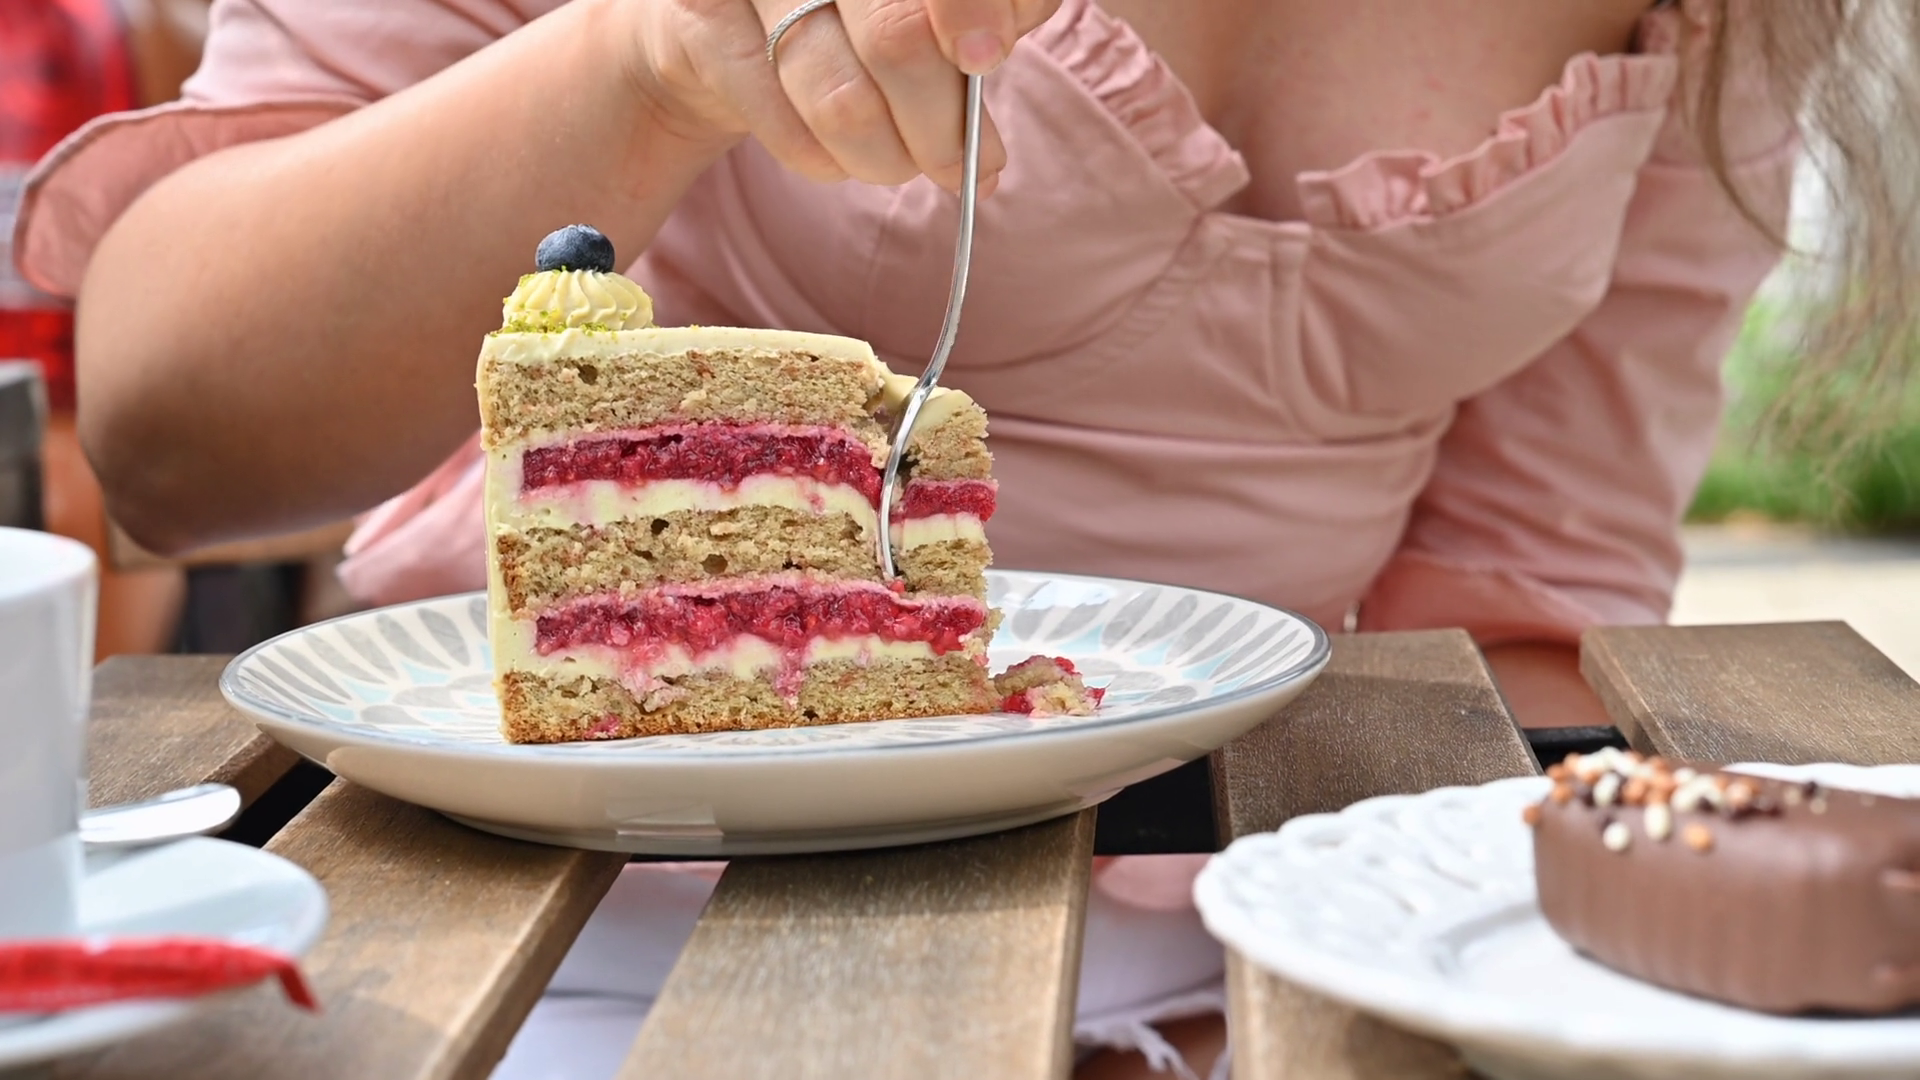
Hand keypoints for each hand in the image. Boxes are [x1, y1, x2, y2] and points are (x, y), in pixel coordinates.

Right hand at [629, 0, 1061, 194]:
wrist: (718, 29)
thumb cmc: (852, 14)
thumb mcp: (927, 3)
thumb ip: (990, 7)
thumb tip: (1004, 46)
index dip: (970, 13)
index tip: (986, 61)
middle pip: (897, 38)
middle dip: (943, 126)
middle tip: (963, 166)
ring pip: (844, 100)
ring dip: (888, 159)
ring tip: (902, 167)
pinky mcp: (702, 22)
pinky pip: (785, 126)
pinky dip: (827, 161)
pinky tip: (841, 158)